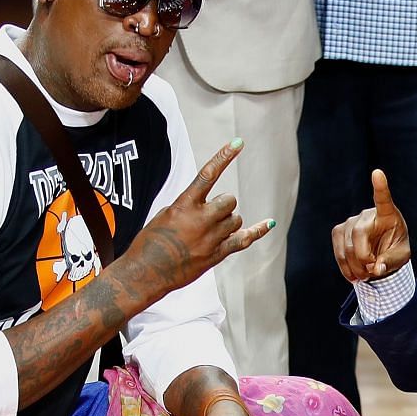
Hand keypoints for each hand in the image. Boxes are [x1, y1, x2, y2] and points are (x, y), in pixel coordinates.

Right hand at [120, 140, 274, 296]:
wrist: (146, 272)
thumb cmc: (151, 242)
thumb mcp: (165, 214)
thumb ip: (189, 206)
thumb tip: (209, 206)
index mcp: (184, 205)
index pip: (208, 174)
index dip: (224, 156)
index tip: (238, 142)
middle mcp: (201, 220)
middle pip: (230, 201)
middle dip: (223, 206)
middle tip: (207, 217)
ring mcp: (211, 238)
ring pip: (235, 220)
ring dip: (227, 223)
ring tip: (206, 234)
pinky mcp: (217, 254)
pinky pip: (245, 239)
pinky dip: (258, 231)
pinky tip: (270, 223)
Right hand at [331, 169, 411, 281]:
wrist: (381, 255)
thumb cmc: (394, 250)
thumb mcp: (400, 258)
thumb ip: (390, 262)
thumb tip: (377, 268)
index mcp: (388, 215)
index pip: (383, 199)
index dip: (380, 186)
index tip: (377, 173)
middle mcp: (367, 214)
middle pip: (358, 234)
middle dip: (364, 258)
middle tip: (372, 272)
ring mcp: (350, 221)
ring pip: (347, 247)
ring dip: (356, 267)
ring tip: (366, 275)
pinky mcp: (339, 231)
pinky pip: (338, 251)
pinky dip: (345, 267)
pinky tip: (354, 274)